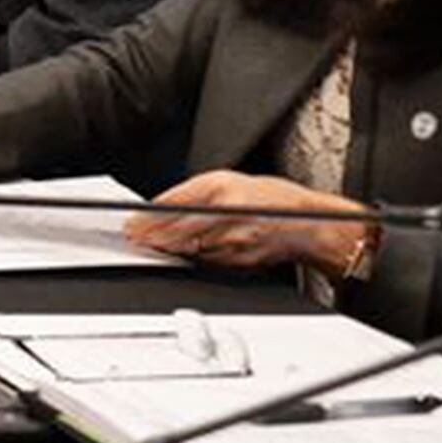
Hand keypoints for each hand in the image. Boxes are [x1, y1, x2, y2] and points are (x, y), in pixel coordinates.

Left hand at [129, 170, 377, 277]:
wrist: (309, 224)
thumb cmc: (272, 199)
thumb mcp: (230, 181)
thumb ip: (195, 193)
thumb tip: (160, 206)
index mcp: (222, 188)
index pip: (174, 204)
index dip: (148, 217)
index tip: (133, 222)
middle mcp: (226, 213)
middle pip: (175, 230)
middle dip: (150, 237)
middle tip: (134, 238)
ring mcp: (233, 240)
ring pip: (187, 249)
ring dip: (166, 249)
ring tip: (150, 246)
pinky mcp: (239, 261)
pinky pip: (205, 261)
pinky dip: (189, 258)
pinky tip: (180, 255)